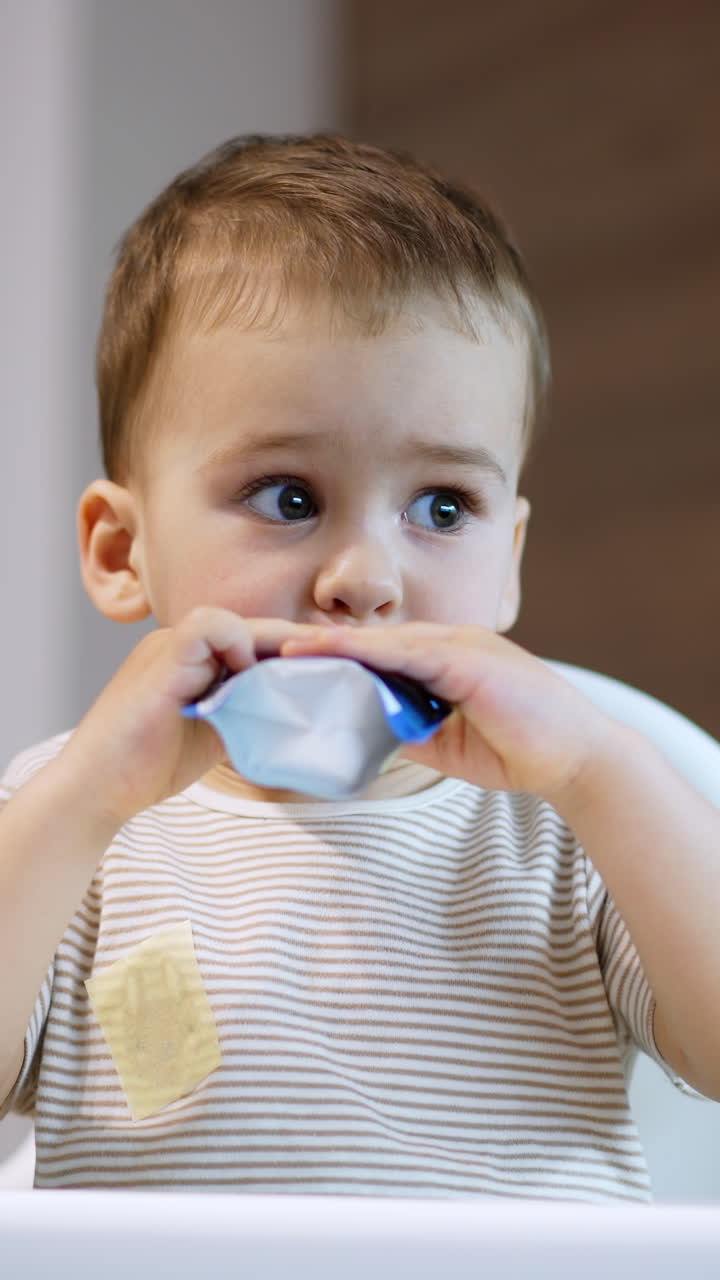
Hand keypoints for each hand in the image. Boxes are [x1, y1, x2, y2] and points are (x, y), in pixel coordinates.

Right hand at [59, 607, 310, 824]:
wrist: (97, 788)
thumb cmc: (150, 766)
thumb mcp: (217, 732)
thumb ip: (248, 712)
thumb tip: (298, 712)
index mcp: (192, 659)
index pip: (252, 640)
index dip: (289, 652)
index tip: (329, 670)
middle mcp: (180, 645)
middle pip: (250, 626)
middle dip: (293, 644)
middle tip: (335, 664)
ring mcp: (168, 646)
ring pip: (232, 619)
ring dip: (267, 643)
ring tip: (294, 673)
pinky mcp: (162, 658)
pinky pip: (209, 627)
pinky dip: (237, 645)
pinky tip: (250, 678)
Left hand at [281, 622, 614, 801]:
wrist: (576, 758)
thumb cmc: (518, 749)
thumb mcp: (447, 742)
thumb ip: (408, 730)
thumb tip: (362, 734)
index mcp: (446, 660)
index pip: (381, 655)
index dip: (337, 657)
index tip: (292, 664)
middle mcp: (450, 644)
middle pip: (374, 641)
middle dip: (324, 646)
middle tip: (273, 650)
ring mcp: (460, 646)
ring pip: (384, 640)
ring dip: (333, 644)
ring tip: (286, 648)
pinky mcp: (467, 658)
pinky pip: (406, 651)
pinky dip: (365, 651)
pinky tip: (330, 652)